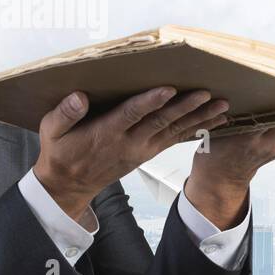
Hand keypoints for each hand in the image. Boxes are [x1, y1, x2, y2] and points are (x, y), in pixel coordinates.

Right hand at [34, 87, 229, 219]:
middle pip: (161, 122)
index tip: (168, 89)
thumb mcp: (52, 132)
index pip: (131, 115)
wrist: (69, 186)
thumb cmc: (60, 152)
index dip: (149, 102)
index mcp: (106, 134)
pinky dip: (196, 129)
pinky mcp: (147, 153)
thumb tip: (78, 97)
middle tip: (207, 94)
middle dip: (185, 107)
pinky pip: (175, 139)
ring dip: (199, 118)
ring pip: (174, 132)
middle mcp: (128, 143)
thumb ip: (64, 113)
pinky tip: (214, 120)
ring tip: (222, 106)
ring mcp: (141, 150)